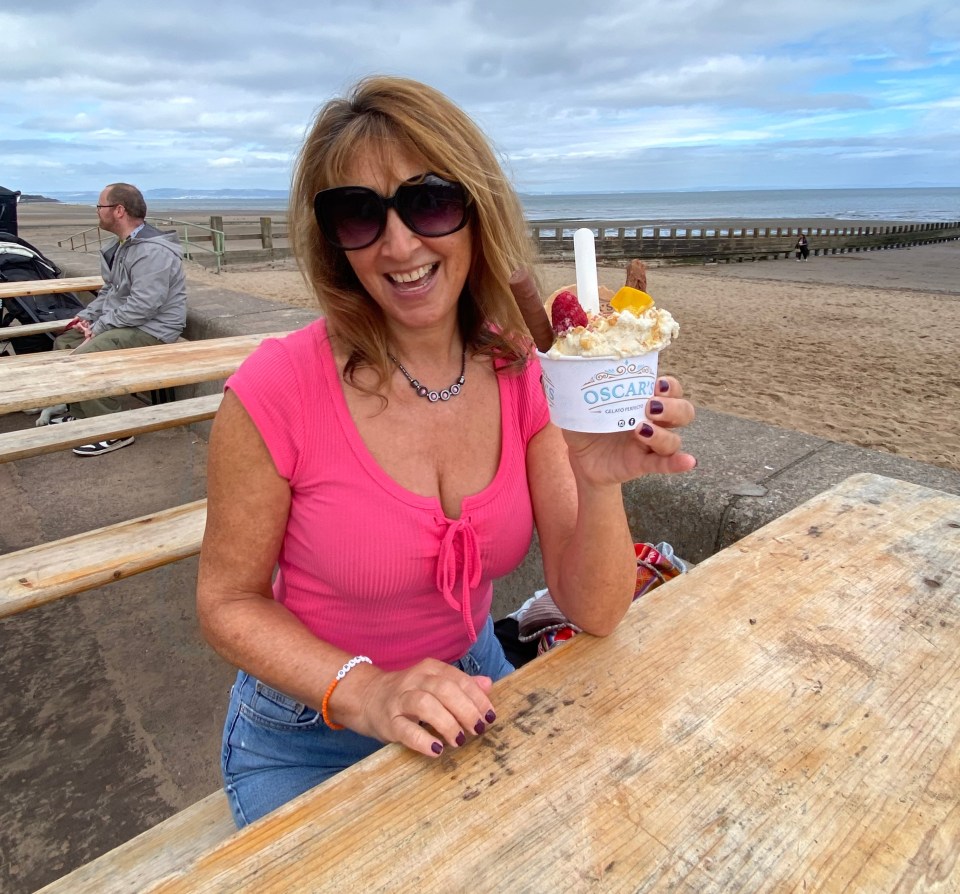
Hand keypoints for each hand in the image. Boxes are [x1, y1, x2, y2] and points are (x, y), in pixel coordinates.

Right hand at [353, 658, 496, 757]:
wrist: (366, 696)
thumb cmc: (408, 693)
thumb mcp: (434, 683)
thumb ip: (461, 684)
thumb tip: (488, 685)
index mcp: (430, 669)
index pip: (458, 679)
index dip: (477, 698)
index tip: (490, 716)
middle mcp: (415, 680)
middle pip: (444, 690)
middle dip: (465, 710)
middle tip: (478, 729)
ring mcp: (399, 700)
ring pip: (425, 705)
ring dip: (447, 723)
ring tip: (459, 740)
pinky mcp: (388, 721)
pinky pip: (405, 730)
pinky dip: (423, 740)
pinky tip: (437, 750)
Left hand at [561, 376, 695, 485]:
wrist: (580, 457)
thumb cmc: (586, 424)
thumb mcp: (580, 404)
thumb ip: (577, 388)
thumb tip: (562, 370)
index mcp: (642, 401)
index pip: (669, 389)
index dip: (669, 385)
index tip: (656, 383)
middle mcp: (653, 421)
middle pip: (682, 411)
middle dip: (672, 406)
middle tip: (650, 405)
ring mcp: (650, 444)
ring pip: (674, 438)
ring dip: (663, 433)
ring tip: (640, 429)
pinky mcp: (643, 464)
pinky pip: (666, 464)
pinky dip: (678, 463)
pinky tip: (688, 461)